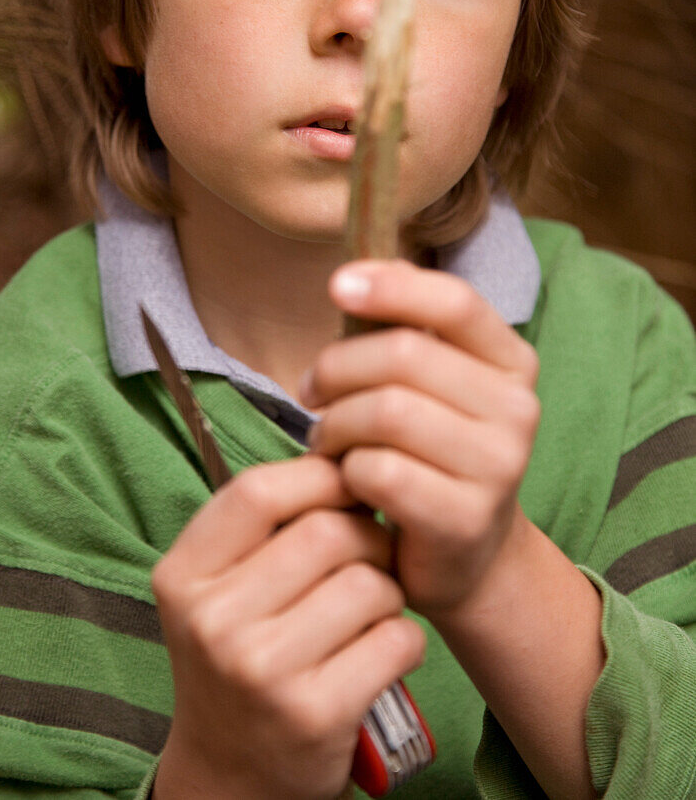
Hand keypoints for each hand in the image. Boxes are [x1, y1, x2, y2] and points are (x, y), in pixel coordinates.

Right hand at [151, 454, 425, 799]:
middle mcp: (212, 621)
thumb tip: (347, 458)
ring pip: (369, 584)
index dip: (318, 476)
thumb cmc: (239, 656)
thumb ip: (263, 527)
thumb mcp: (218, 588)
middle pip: (326, 532)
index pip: (258, 490)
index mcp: (183, 575)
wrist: (230, 774)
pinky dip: (405, 640)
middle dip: (367, 536)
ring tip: (371, 609)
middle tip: (372, 554)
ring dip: (389, 590)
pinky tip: (382, 652)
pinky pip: (396, 639)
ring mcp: (261, 671)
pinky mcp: (314, 715)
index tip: (346, 485)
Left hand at [300, 259, 540, 622]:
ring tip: (324, 438)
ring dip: (336, 422)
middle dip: (338, 367)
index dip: (392, 286)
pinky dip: (346, 471)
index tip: (337, 286)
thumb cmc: (430, 454)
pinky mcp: (466, 519)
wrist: (465, 557)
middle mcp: (518, 410)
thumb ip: (403, 328)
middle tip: (311, 392)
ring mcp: (499, 467)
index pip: (456, 302)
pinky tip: (344, 479)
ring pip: (386, 412)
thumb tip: (360, 272)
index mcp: (510, 363)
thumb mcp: (428, 386)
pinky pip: (380, 472)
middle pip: (404, 354)